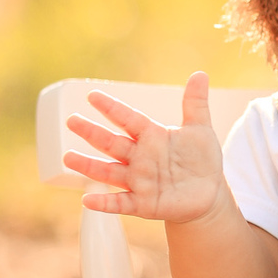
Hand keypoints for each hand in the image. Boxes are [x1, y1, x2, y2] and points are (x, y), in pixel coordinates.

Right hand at [63, 71, 223, 222]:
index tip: (92, 95)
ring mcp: (139, 181)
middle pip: (111, 143)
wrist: (209, 195)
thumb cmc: (201, 161)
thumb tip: (200, 74)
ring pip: (108, 172)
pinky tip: (87, 200)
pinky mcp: (143, 204)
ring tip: (68, 157)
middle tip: (71, 120)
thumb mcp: (200, 130)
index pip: (128, 118)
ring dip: (88, 166)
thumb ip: (195, 104)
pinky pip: (119, 203)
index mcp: (151, 136)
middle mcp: (140, 158)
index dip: (112, 108)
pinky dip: (104, 203)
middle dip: (91, 132)